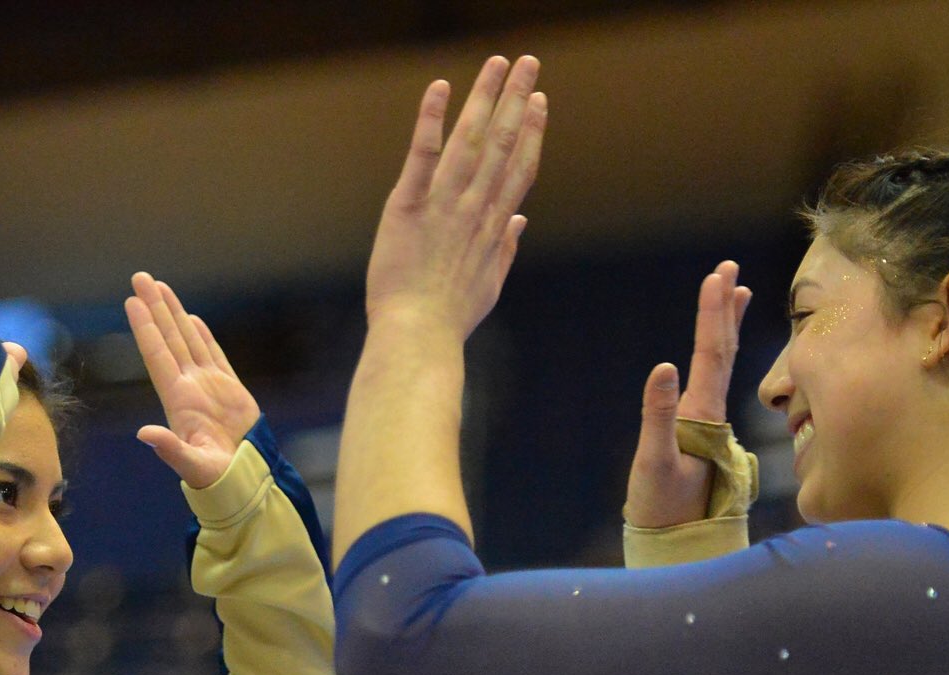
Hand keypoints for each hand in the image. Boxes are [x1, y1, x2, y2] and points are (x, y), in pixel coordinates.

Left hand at [126, 272, 260, 487]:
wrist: (244, 481)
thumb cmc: (217, 478)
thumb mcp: (193, 465)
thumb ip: (170, 449)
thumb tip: (144, 434)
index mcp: (179, 400)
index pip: (158, 355)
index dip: (146, 328)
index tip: (132, 302)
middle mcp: (190, 386)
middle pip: (169, 338)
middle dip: (155, 307)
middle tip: (140, 277)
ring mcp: (209, 386)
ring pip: (188, 340)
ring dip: (174, 313)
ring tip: (160, 287)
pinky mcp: (230, 389)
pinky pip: (213, 354)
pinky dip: (202, 335)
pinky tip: (191, 318)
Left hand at [365, 55, 547, 335]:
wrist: (418, 337)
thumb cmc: (449, 318)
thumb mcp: (488, 284)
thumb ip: (506, 248)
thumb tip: (521, 221)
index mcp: (493, 226)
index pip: (519, 169)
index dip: (532, 132)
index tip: (540, 101)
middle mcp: (474, 209)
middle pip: (502, 144)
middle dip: (516, 99)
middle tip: (529, 62)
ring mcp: (444, 206)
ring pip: (469, 141)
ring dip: (484, 98)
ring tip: (497, 64)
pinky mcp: (408, 207)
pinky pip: (422, 157)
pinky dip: (431, 121)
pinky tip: (440, 89)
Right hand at [624, 261, 751, 527]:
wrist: (675, 542)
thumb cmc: (663, 506)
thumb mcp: (655, 462)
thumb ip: (658, 417)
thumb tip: (662, 367)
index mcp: (703, 413)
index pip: (711, 353)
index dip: (713, 314)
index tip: (719, 277)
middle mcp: (710, 411)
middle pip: (722, 350)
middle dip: (724, 308)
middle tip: (728, 269)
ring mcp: (707, 422)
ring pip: (722, 364)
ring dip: (726, 327)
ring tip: (734, 295)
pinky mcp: (699, 434)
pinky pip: (713, 383)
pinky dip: (716, 358)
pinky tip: (713, 353)